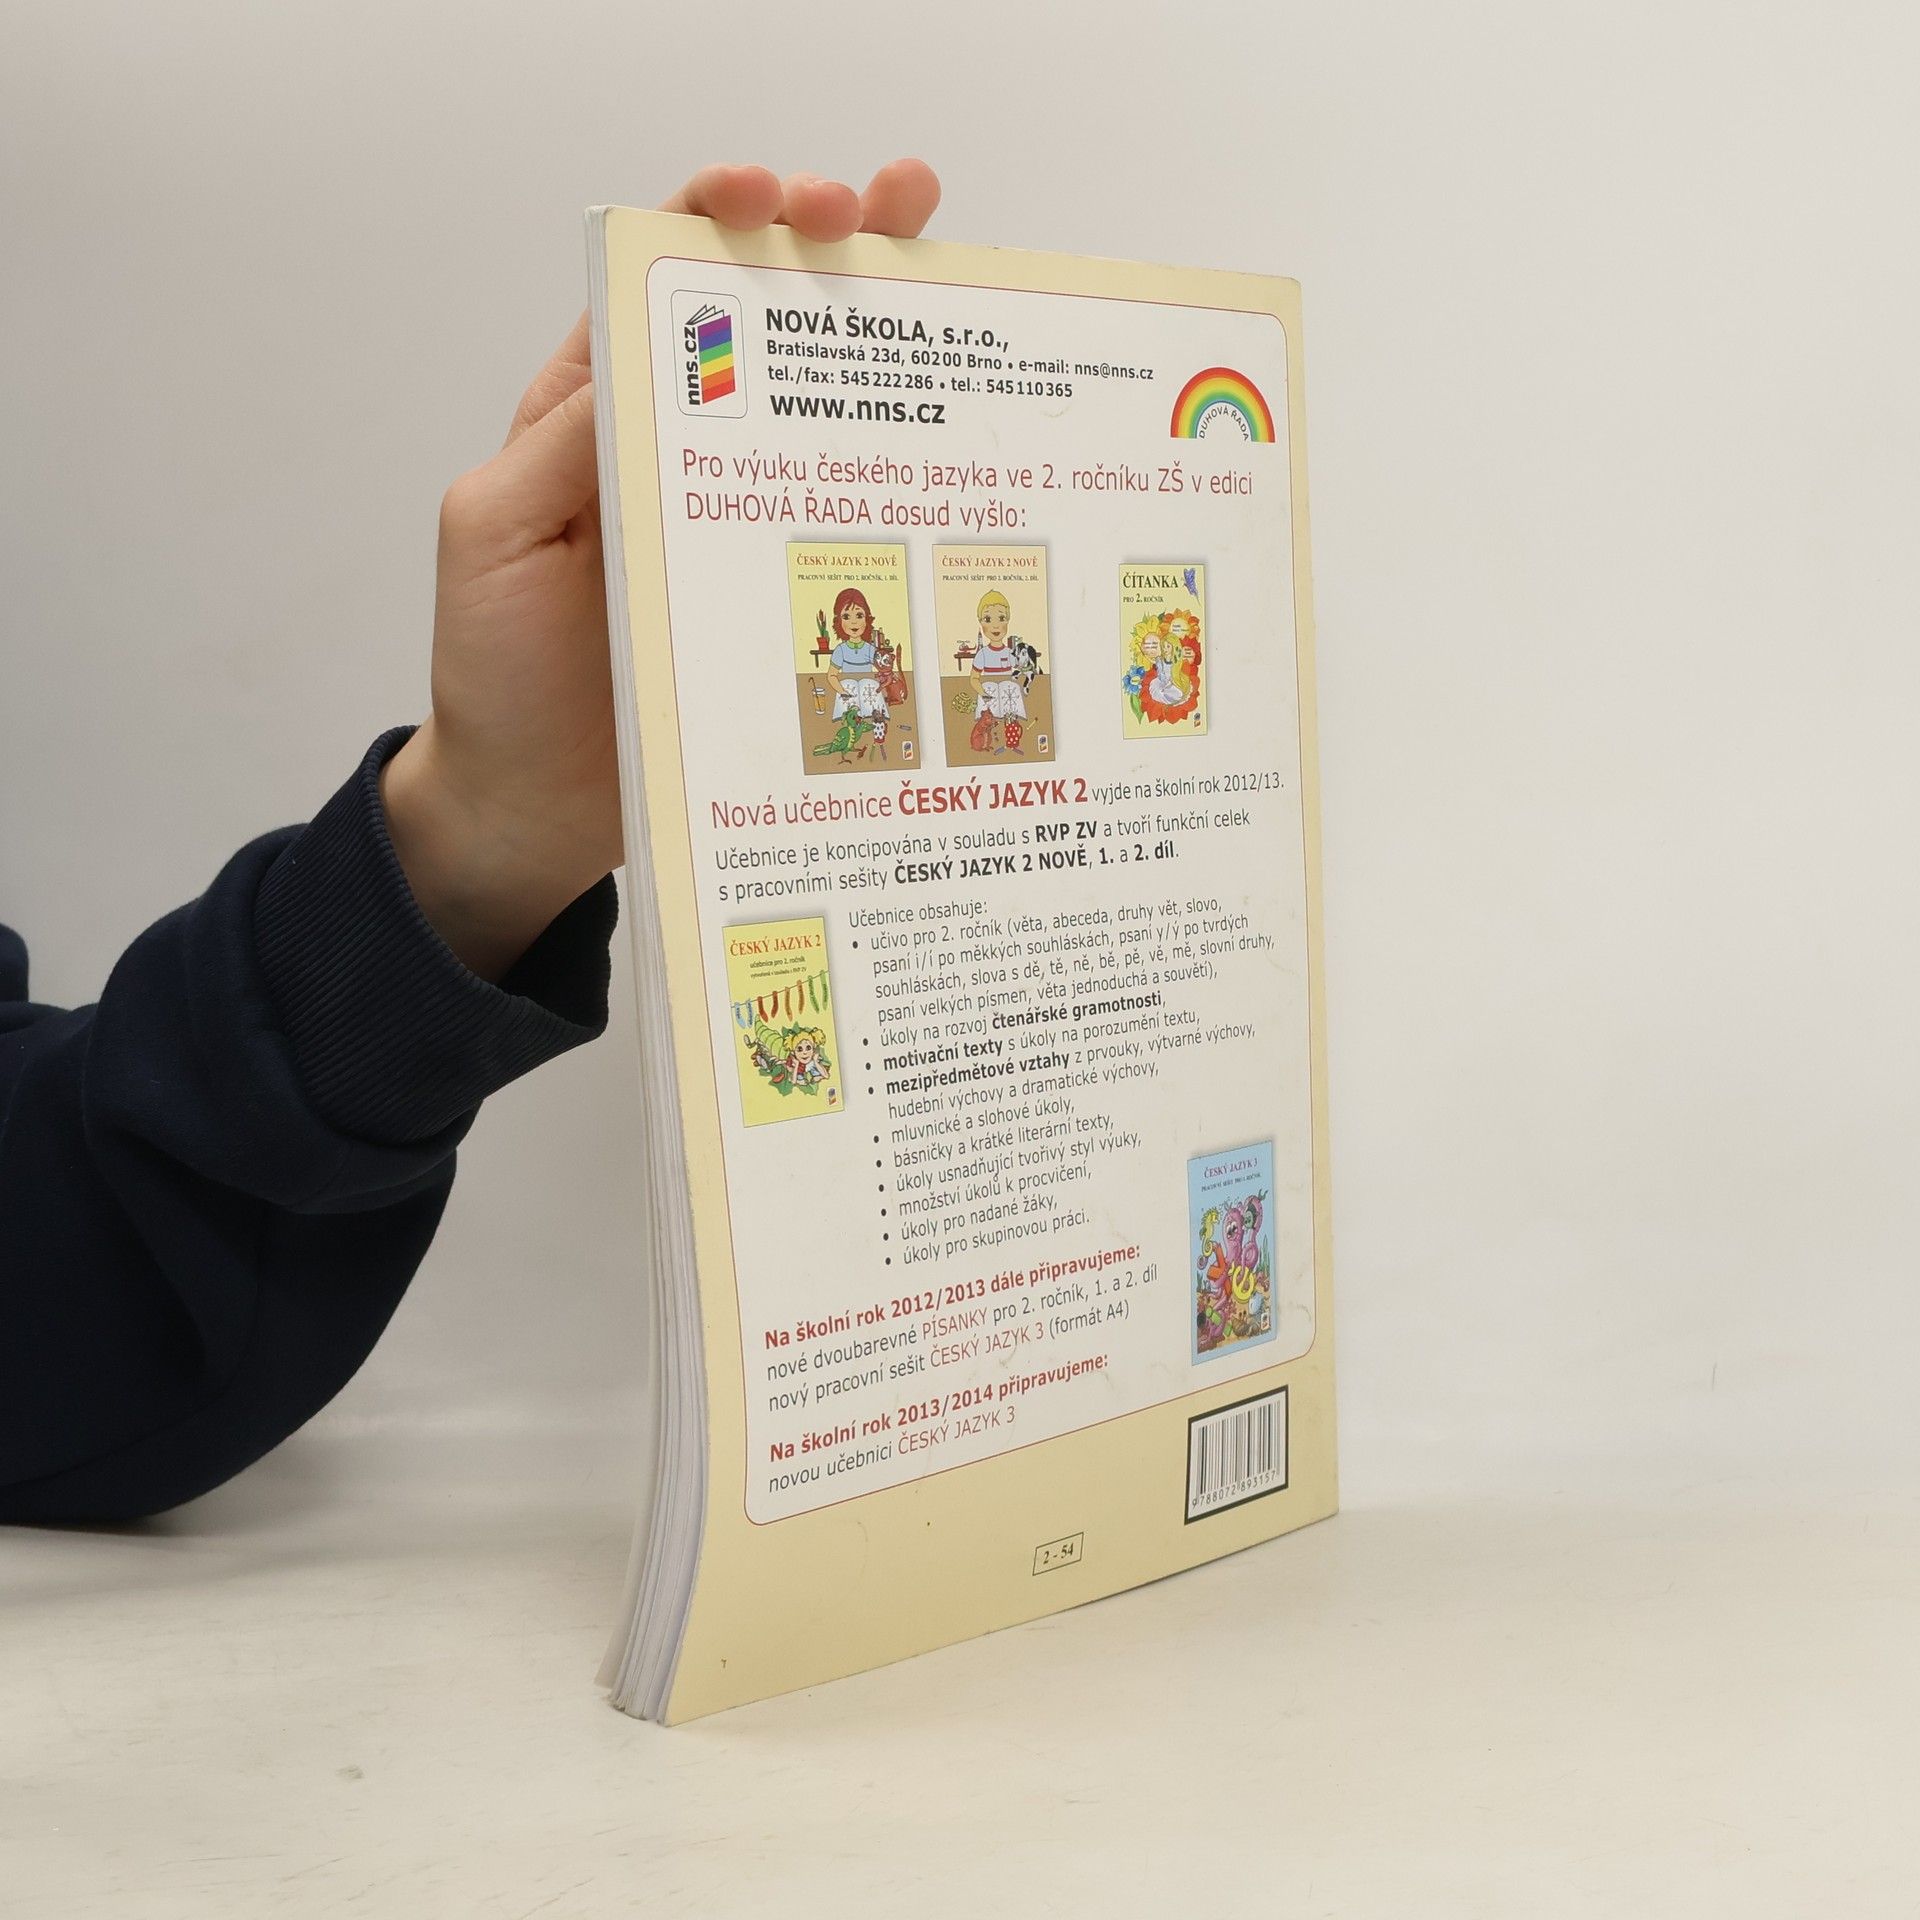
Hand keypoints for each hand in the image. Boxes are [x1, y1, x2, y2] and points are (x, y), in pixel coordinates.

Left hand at [381, 158, 942, 979]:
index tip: (776, 199)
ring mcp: (740, 522)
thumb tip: (651, 356)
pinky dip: (905, 472)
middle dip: (835, 245)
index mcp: (596, 413)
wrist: (533, 811)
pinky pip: (849, 521)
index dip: (719, 216)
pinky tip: (960, 440)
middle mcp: (679, 450)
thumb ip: (562, 446)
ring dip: (890, 337)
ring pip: (824, 408)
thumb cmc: (496, 674)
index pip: (663, 282)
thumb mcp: (492, 538)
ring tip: (955, 282)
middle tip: (899, 210)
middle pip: (766, 321)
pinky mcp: (782, 595)